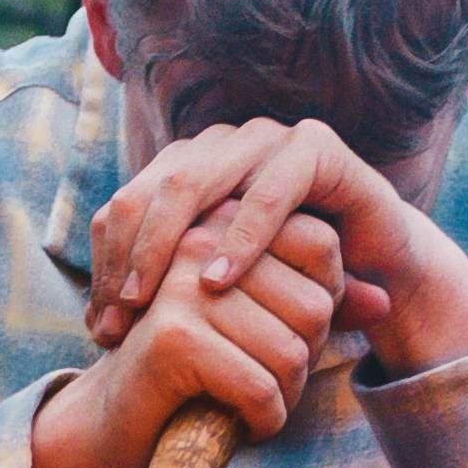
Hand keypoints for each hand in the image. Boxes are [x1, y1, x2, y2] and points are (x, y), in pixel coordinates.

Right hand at [33, 212, 335, 467]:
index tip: (283, 339)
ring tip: (252, 406)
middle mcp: (201, 240)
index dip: (323, 305)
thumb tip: (386, 302)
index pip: (321, 245)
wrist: (116, 422)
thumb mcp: (260, 327)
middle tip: (265, 382)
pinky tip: (244, 427)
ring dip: (286, 397)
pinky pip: (260, 388)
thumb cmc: (195, 372)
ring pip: (292, 350)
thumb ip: (319, 307)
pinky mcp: (175, 338)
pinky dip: (265, 422)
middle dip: (303, 359)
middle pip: (315, 303)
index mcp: (223, 221)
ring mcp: (184, 286)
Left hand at [89, 116, 467, 378]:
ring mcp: (266, 139)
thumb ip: (162, 300)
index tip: (100, 326)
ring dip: (167, 246)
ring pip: (195, 181)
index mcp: (188, 169)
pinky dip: (242, 238)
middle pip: (150, 190)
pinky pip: (269, 191)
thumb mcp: (216, 295)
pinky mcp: (315, 149)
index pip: (125, 206)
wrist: (376, 272)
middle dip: (127, 258)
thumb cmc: (287, 286)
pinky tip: (220, 283)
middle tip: (117, 318)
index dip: (107, 264)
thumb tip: (91, 328)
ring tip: (151, 302)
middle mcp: (220, 146)